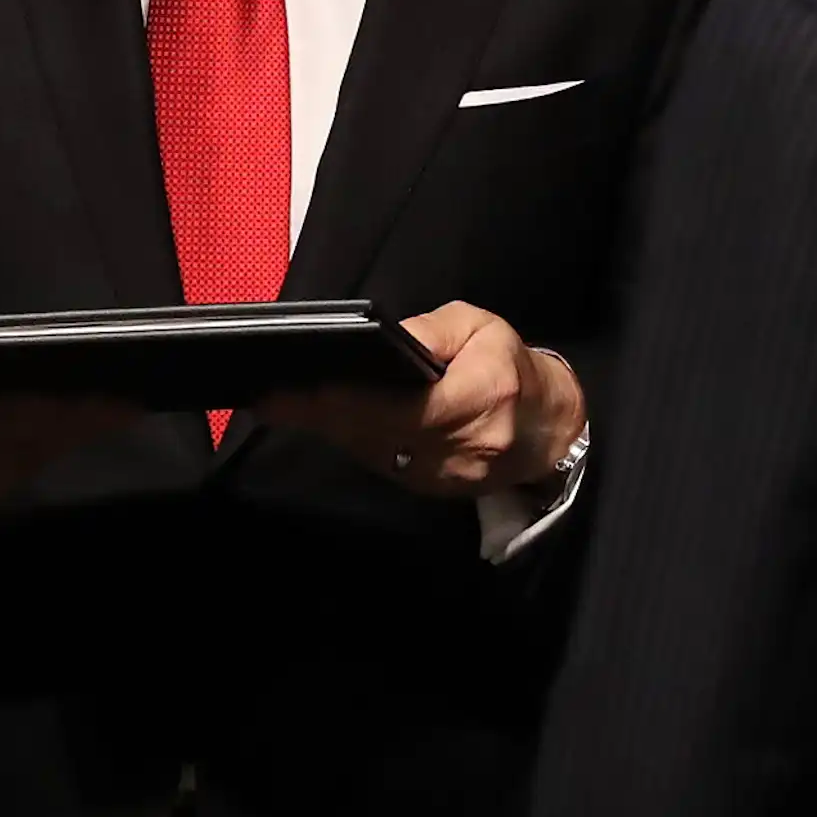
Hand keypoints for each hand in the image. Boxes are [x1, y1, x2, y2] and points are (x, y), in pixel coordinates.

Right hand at [0, 354, 135, 522]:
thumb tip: (26, 354)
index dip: (45, 405)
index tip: (92, 391)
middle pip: (17, 439)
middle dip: (74, 420)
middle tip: (123, 400)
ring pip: (27, 459)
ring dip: (71, 435)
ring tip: (113, 411)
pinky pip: (21, 474)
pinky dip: (51, 451)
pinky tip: (77, 431)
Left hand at [259, 302, 582, 497]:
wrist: (549, 427)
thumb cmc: (510, 366)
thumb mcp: (480, 328)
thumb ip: (432, 330)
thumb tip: (383, 339)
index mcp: (480, 399)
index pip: (405, 408)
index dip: (351, 401)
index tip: (305, 389)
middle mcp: (461, 447)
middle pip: (377, 434)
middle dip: (319, 415)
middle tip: (268, 398)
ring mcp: (445, 476)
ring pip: (372, 453)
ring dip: (326, 430)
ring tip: (280, 405)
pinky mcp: (431, 489)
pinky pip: (380, 463)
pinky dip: (348, 441)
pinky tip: (318, 421)